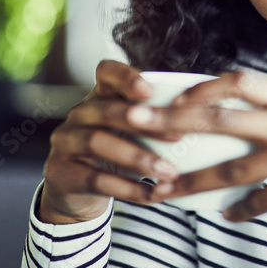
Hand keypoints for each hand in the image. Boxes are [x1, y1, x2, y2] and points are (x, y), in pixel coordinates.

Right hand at [38, 60, 182, 223]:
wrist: (75, 192)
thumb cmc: (114, 153)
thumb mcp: (129, 131)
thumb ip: (154, 119)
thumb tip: (206, 115)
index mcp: (98, 96)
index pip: (106, 72)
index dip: (126, 78)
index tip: (150, 90)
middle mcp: (78, 114)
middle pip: (106, 110)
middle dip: (144, 124)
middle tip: (178, 138)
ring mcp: (65, 142)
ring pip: (99, 143)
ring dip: (139, 158)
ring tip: (169, 172)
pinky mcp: (61, 172)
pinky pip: (96, 179)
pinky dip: (129, 189)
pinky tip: (154, 195)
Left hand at [130, 70, 266, 236]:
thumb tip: (221, 117)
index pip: (240, 81)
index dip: (199, 88)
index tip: (168, 100)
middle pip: (224, 119)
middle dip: (173, 123)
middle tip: (135, 125)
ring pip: (233, 167)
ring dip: (193, 182)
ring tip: (164, 192)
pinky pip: (259, 201)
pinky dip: (238, 210)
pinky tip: (225, 216)